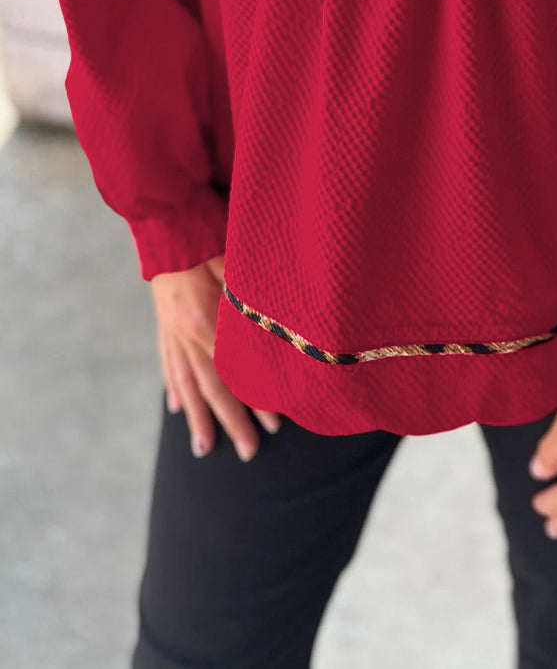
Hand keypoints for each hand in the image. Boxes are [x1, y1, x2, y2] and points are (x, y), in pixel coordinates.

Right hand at [150, 253, 281, 460]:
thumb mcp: (237, 265)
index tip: (276, 425)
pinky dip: (174, 387)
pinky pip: (168, 363)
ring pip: (186, 383)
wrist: (166, 216)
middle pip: (210, 388)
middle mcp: (186, 334)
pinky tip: (176, 406)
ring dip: (198, 417)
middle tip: (250, 453)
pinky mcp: (164, 322)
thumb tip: (280, 334)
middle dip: (231, 422)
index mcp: (207, 322)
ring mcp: (171, 330)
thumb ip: (253, 303)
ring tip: (205, 449)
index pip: (236, 374)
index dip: (256, 401)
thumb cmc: (209, 235)